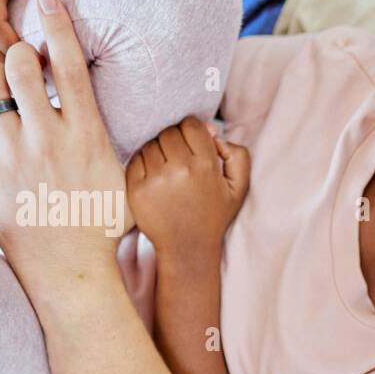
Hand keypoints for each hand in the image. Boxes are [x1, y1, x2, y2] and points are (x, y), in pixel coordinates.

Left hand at [0, 0, 127, 305]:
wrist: (72, 270)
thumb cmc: (103, 228)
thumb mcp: (126, 181)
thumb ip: (128, 145)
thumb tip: (171, 128)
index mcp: (88, 135)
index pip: (72, 66)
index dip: (59, 26)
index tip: (50, 0)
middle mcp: (50, 138)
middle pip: (22, 65)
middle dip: (19, 53)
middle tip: (21, 58)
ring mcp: (15, 153)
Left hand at [126, 118, 250, 256]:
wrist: (188, 248)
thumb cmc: (213, 215)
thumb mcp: (239, 188)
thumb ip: (237, 155)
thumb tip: (214, 133)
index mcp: (206, 165)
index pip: (191, 125)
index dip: (192, 132)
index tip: (194, 146)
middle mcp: (179, 169)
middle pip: (169, 132)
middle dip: (175, 142)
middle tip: (181, 160)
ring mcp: (155, 179)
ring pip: (151, 144)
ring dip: (158, 152)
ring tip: (168, 171)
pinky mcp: (136, 189)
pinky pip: (135, 159)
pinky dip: (144, 164)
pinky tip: (155, 179)